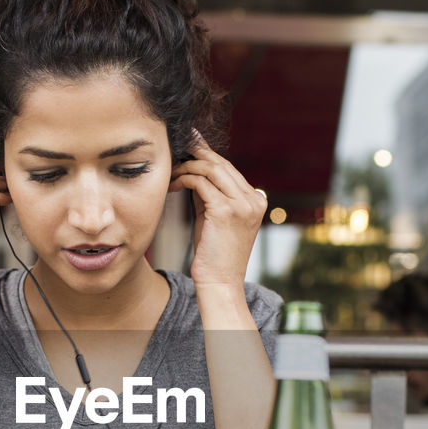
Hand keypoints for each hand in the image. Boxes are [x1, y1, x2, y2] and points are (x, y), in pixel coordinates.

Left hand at [170, 134, 266, 295]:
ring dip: (187, 167)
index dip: (207, 155)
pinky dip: (184, 179)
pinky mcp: (226, 210)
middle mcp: (253, 199)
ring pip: (211, 169)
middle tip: (177, 146)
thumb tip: (194, 169)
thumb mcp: (215, 218)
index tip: (189, 146)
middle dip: (197, 152)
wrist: (220, 282)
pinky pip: (201, 183)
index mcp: (256, 200)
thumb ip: (211, 194)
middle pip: (222, 164)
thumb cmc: (214, 254)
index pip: (229, 169)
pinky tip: (173, 184)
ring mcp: (243, 204)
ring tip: (171, 172)